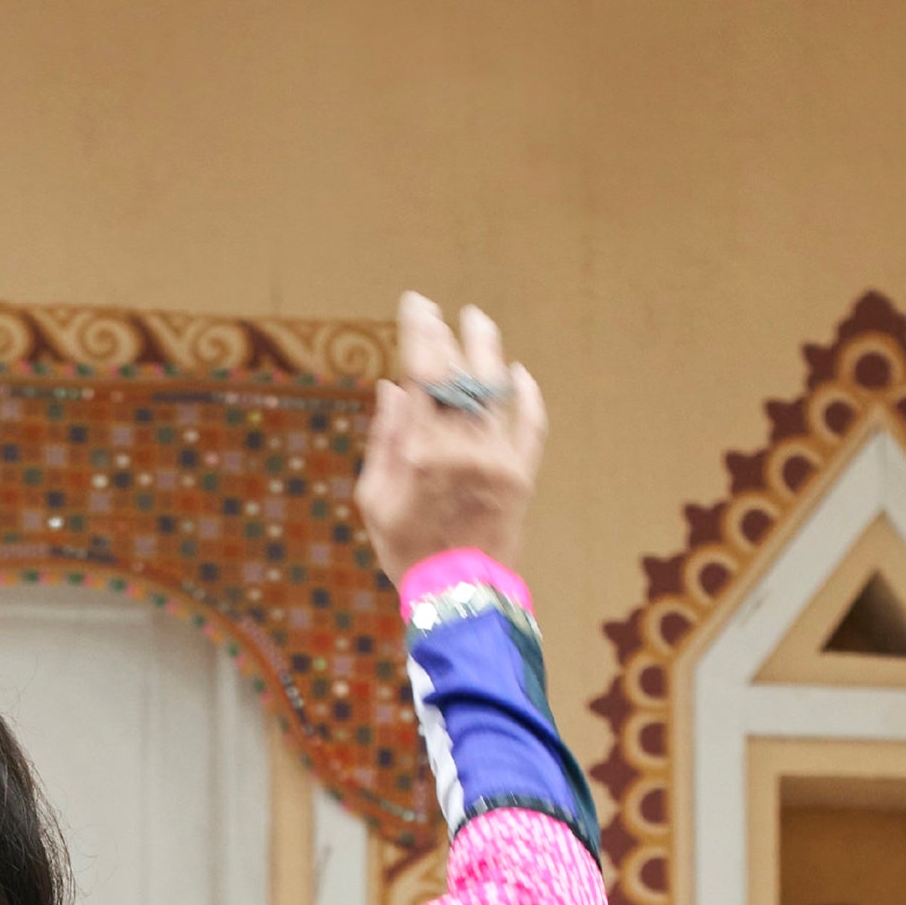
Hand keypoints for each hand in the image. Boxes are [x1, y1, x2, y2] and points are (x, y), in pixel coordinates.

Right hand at [353, 295, 547, 585]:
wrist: (457, 599)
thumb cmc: (406, 552)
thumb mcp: (375, 500)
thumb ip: (384, 439)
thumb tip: (394, 387)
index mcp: (421, 451)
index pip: (424, 371)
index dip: (421, 331)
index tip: (416, 305)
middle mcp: (463, 447)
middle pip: (460, 372)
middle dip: (446, 335)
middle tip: (438, 313)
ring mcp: (498, 459)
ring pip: (495, 388)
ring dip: (486, 350)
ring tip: (477, 323)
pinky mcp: (522, 475)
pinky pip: (530, 424)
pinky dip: (526, 396)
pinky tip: (518, 375)